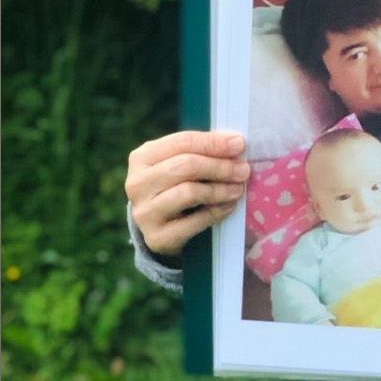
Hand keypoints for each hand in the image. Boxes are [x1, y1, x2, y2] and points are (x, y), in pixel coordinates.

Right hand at [126, 130, 250, 256]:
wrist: (159, 228)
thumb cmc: (175, 187)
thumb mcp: (178, 164)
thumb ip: (201, 152)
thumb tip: (235, 144)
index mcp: (142, 157)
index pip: (182, 142)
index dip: (213, 142)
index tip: (239, 144)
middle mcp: (137, 183)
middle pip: (186, 166)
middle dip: (220, 166)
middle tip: (243, 170)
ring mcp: (144, 212)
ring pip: (189, 192)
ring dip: (220, 189)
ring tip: (238, 188)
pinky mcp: (157, 237)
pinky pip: (194, 221)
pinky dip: (217, 211)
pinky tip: (229, 206)